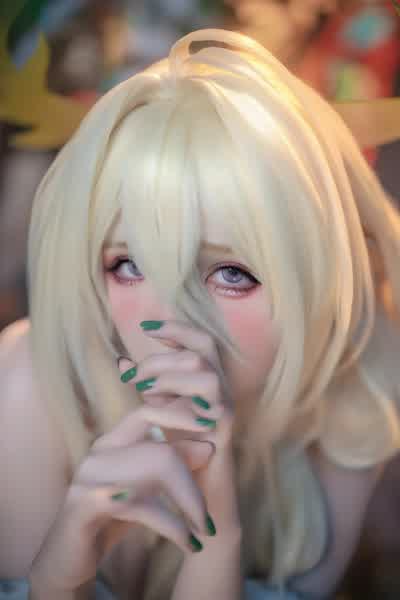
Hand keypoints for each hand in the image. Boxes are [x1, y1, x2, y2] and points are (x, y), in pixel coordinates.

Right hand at [29, 390, 218, 592]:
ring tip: (204, 531)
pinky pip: (137, 504)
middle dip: (191, 483)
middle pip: (159, 449)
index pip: (148, 411)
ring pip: (152, 472)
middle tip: (210, 517)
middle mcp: (100, 451)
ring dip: (186, 505)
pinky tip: (187, 541)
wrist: (68, 557)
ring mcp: (89, 475)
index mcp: (114, 441)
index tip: (213, 423)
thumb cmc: (111, 517)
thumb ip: (172, 465)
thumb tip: (208, 445)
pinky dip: (170, 524)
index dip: (181, 415)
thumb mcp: (147, 488)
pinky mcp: (82, 504)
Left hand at [120, 319, 240, 535]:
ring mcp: (225, 410)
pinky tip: (154, 409)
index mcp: (208, 380)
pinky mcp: (223, 432)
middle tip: (134, 377)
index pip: (201, 341)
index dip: (177, 328)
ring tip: (143, 392)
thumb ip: (146, 384)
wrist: (198, 495)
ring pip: (206, 374)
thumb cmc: (179, 448)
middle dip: (163, 357)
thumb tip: (122, 360)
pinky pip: (207, 407)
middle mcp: (221, 390)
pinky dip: (177, 403)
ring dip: (171, 377)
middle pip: (201, 352)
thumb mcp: (158, 409)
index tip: (145, 328)